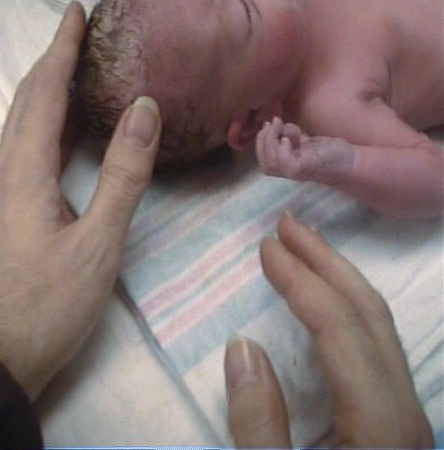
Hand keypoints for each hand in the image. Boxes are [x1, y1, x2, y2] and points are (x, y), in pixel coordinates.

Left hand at [0, 1, 160, 399]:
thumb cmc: (47, 303)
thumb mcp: (97, 243)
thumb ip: (123, 174)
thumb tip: (144, 108)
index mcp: (25, 170)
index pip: (44, 92)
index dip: (60, 49)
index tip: (76, 11)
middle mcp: (7, 169)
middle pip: (28, 99)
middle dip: (52, 58)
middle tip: (80, 29)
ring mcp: (4, 189)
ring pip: (25, 121)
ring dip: (48, 86)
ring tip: (78, 65)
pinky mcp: (9, 207)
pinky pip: (28, 145)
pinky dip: (49, 118)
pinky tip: (69, 126)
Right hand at [225, 214, 433, 447]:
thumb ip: (259, 425)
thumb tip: (242, 347)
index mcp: (382, 425)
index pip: (341, 329)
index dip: (301, 280)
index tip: (267, 247)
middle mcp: (405, 410)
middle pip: (369, 314)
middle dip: (326, 261)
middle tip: (287, 225)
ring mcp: (407, 415)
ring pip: (380, 327)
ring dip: (339, 279)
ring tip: (303, 248)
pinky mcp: (398, 423)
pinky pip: (377, 344)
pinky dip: (348, 308)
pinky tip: (324, 300)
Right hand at [256, 118, 353, 185]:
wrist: (350, 162)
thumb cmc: (331, 152)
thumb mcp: (306, 141)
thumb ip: (292, 137)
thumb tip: (277, 124)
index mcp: (288, 163)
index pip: (264, 158)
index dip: (261, 140)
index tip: (269, 123)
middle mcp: (289, 170)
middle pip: (264, 163)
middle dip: (262, 140)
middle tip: (273, 123)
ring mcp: (294, 171)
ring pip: (270, 163)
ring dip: (269, 141)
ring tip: (279, 127)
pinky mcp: (301, 169)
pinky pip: (282, 161)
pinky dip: (280, 148)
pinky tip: (289, 139)